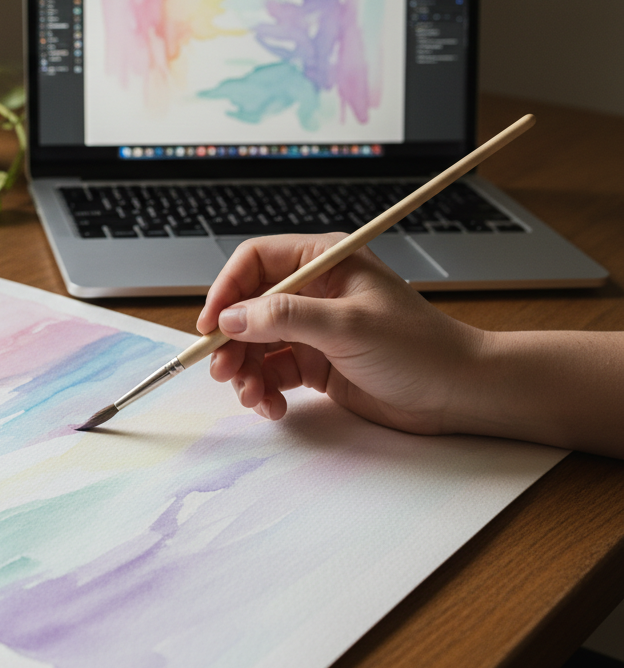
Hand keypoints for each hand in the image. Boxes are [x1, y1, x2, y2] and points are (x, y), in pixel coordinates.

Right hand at [197, 234, 483, 435]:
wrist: (457, 392)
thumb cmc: (418, 347)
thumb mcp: (347, 326)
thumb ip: (286, 317)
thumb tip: (232, 318)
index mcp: (324, 262)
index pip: (255, 262)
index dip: (226, 291)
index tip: (210, 326)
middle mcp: (314, 291)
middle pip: (247, 307)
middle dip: (231, 342)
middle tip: (224, 371)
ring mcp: (313, 328)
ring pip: (254, 344)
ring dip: (245, 371)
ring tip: (253, 397)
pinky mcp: (316, 363)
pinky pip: (272, 372)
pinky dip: (264, 390)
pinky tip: (272, 406)